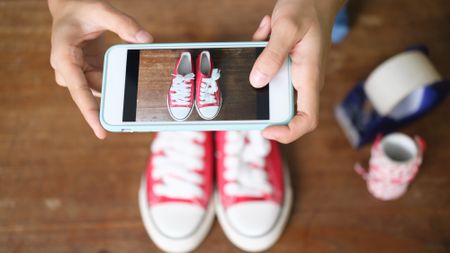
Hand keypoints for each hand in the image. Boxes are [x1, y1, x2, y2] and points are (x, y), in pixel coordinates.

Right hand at [49, 0, 152, 138]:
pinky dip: (119, 80)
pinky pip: (106, 82)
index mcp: (64, 58)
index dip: (91, 113)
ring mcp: (78, 73)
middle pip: (96, 91)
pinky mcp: (88, 72)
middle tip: (138, 100)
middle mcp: (68, 70)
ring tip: (136, 82)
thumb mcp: (102, 10)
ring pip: (103, 87)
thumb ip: (124, 24)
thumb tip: (147, 39)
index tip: (102, 132)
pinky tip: (131, 78)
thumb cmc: (81, 8)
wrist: (70, 7)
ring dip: (119, 85)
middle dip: (117, 94)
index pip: (79, 91)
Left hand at [251, 0, 344, 143]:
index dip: (288, 132)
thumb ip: (272, 56)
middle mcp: (304, 81)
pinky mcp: (287, 66)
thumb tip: (257, 82)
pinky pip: (269, 71)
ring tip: (264, 37)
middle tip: (249, 79)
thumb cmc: (308, 9)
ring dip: (260, 70)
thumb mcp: (286, 28)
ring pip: (272, 87)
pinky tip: (265, 33)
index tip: (266, 130)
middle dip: (263, 99)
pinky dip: (260, 57)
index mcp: (309, 77)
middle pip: (284, 108)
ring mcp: (296, 74)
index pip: (307, 119)